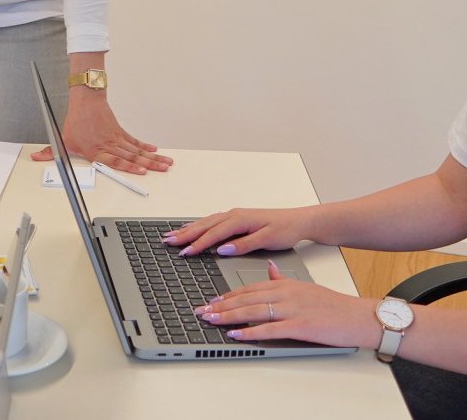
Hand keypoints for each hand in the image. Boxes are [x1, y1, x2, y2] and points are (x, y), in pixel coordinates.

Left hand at [30, 92, 171, 173]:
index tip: (142, 171)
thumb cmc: (75, 122)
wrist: (86, 100)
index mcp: (96, 150)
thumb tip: (36, 157)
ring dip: (152, 157)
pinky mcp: (120, 133)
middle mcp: (109, 145)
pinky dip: (146, 147)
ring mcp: (116, 139)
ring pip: (137, 150)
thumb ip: (50, 151)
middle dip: (149, 164)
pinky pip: (135, 142)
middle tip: (163, 169)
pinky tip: (156, 151)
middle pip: (132, 157)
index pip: (115, 161)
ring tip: (166, 162)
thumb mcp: (61, 138)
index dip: (129, 167)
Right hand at [161, 207, 305, 256]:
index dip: (198, 243)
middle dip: (185, 234)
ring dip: (189, 229)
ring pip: (207, 222)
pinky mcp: (237, 219)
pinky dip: (199, 226)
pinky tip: (192, 229)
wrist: (298, 220)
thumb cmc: (285, 229)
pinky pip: (212, 222)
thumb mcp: (267, 239)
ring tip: (172, 236)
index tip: (185, 252)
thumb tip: (223, 249)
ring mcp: (235, 216)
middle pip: (205, 225)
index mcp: (240, 219)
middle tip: (168, 242)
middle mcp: (235, 215)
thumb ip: (244, 244)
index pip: (215, 233)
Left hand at [191, 260, 376, 348]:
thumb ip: (283, 279)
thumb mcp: (305, 286)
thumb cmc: (333, 305)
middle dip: (221, 305)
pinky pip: (269, 329)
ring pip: (253, 311)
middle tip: (202, 310)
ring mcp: (292, 310)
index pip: (249, 287)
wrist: (358, 316)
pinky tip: (235, 335)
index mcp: (285, 284)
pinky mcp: (299, 326)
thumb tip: (269, 269)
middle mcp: (285, 294)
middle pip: (246, 298)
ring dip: (228, 316)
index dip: (228, 294)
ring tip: (210, 320)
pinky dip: (250, 332)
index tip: (212, 300)